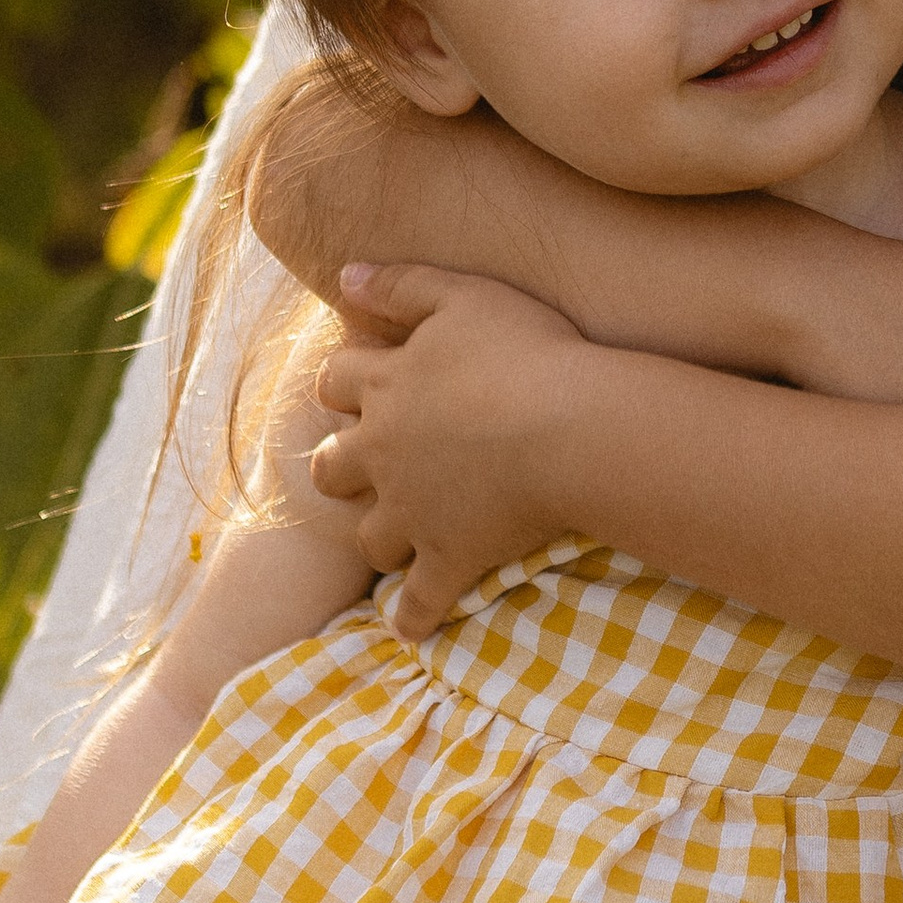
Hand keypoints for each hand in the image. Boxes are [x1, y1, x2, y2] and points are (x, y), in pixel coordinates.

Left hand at [312, 263, 592, 635]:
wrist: (569, 428)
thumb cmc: (527, 351)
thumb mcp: (462, 294)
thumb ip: (400, 283)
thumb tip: (343, 276)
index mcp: (387, 385)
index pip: (335, 381)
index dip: (345, 382)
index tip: (361, 387)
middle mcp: (385, 451)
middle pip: (333, 464)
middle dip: (343, 466)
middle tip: (366, 466)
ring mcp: (413, 511)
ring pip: (369, 537)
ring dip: (380, 536)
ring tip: (399, 538)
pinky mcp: (448, 557)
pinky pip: (418, 602)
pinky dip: (412, 616)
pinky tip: (411, 626)